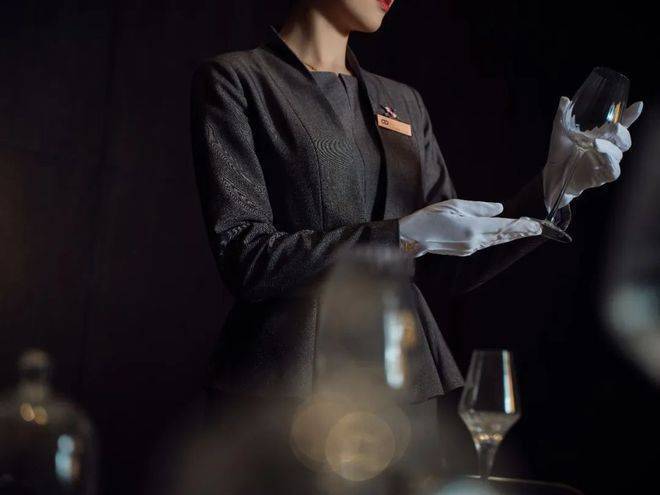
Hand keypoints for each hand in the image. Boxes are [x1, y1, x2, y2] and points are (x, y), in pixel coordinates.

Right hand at [399, 199, 541, 257]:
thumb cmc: (430, 217)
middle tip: (538, 229)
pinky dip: (498, 239)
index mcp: (473, 228)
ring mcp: (470, 248)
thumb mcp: (455, 205)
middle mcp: (475, 241)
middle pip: (503, 236)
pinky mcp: (465, 251)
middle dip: (520, 232)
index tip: (537, 224)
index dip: (522, 225)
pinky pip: (486, 244)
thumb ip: (479, 208)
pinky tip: (502, 235)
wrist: (413, 237)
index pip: (504, 226)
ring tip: (524, 231)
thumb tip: (500, 209)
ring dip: (510, 236)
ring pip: (495, 241)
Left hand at [542, 96, 642, 211]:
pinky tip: (603, 157)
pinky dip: (610, 163)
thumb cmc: (560, 152)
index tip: (637, 106)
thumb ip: (563, 116)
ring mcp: (607, 162)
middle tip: (612, 127)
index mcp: (602, 135)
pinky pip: (613, 170)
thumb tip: (564, 99)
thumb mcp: (560, 132)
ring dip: (609, 147)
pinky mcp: (603, 176)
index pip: (621, 124)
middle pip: (625, 139)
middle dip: (621, 133)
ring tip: (595, 143)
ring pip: (618, 154)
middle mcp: (608, 148)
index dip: (631, 116)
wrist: (553, 174)